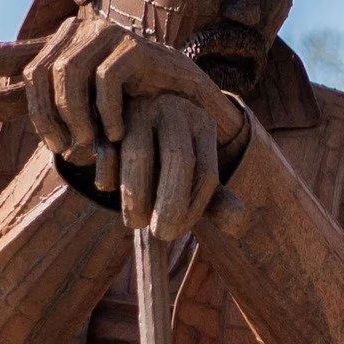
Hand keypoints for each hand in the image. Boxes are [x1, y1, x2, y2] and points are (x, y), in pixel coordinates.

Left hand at [0, 17, 246, 175]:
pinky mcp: (135, 47)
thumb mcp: (84, 114)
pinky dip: (107, 112)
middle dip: (45, 118)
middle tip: (64, 152)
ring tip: (89, 147)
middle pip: (37, 72)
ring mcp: (107, 35)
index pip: (8, 54)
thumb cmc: (136, 108)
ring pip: (67, 74)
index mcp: (60, 49)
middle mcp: (78, 34)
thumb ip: (39, 107)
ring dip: (74, 117)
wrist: (194, 103)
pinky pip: (105, 79)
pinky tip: (117, 134)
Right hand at [119, 93, 221, 239]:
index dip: (193, 207)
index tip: (178, 231)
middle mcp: (175, 111)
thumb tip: (238, 223)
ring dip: (136, 194)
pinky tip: (107, 188)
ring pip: (138, 153)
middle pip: (178, 158)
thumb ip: (216, 198)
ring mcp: (140, 108)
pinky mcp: (107, 113)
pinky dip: (106, 172)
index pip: (205, 172)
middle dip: (171, 201)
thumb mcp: (195, 170)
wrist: (127, 108)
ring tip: (135, 223)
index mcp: (202, 125)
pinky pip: (105, 146)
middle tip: (162, 234)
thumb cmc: (166, 153)